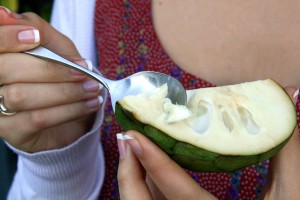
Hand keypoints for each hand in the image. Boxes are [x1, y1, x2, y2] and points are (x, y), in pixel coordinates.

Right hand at [0, 7, 101, 151]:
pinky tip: (90, 104)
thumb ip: (39, 30)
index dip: (8, 38)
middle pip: (6, 69)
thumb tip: (6, 14)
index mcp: (1, 58)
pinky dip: (69, 110)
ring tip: (92, 88)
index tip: (36, 37)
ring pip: (21, 95)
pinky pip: (37, 119)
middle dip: (51, 69)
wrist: (72, 112)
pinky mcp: (12, 131)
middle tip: (83, 71)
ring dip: (65, 91)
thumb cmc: (62, 75)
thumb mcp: (57, 48)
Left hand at [117, 87, 299, 199]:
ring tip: (136, 147)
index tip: (132, 135)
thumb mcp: (291, 191)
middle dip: (130, 171)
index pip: (176, 189)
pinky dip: (151, 186)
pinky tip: (156, 167)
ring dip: (138, 176)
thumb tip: (294, 96)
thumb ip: (287, 149)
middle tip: (128, 140)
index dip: (151, 160)